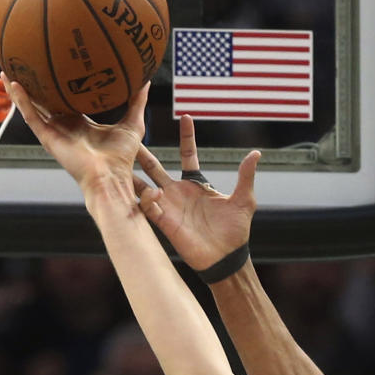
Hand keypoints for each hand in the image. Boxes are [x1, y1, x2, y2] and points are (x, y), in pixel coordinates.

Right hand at [2, 74, 148, 192]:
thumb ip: (136, 102)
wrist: (111, 178)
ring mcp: (54, 132)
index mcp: (80, 123)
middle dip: (34, 85)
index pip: (65, 100)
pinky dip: (21, 101)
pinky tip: (12, 84)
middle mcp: (64, 126)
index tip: (55, 66)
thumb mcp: (132, 124)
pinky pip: (31, 116)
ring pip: (32, 107)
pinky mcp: (48, 138)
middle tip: (25, 64)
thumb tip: (145, 79)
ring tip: (7, 71)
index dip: (59, 86)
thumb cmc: (122, 158)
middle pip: (44, 102)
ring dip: (19, 91)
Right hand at [133, 113, 260, 272]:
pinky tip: (149, 192)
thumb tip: (256, 153)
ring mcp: (169, 206)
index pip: (188, 155)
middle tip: (129, 135)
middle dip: (143, 153)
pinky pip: (148, 207)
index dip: (187, 137)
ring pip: (144, 185)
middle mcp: (179, 193)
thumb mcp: (243, 200)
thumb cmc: (235, 232)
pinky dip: (145, 198)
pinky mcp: (164, 222)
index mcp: (197, 184)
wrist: (227, 258)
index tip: (186, 116)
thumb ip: (245, 175)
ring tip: (119, 160)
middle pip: (156, 167)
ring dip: (132, 174)